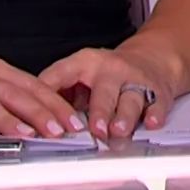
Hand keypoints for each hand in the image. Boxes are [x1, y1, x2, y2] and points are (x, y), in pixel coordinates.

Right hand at [0, 57, 84, 138]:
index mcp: (0, 70)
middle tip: (59, 130)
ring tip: (29, 133)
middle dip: (42, 112)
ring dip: (11, 118)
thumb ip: (11, 103)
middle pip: (20, 91)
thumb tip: (43, 124)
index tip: (72, 121)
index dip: (56, 104)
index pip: (35, 85)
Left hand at [39, 47, 176, 141]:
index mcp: (86, 63)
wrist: (154, 58)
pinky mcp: (158, 93)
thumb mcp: (81, 71)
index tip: (43, 114)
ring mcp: (136, 81)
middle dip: (99, 111)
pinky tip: (152, 122)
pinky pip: (157, 104)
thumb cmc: (110, 73)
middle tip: (93, 129)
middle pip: (104, 91)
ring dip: (124, 116)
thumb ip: (59, 90)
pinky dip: (155, 114)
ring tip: (117, 131)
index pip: (63, 75)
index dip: (52, 95)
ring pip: (130, 99)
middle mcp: (111, 70)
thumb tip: (32, 115)